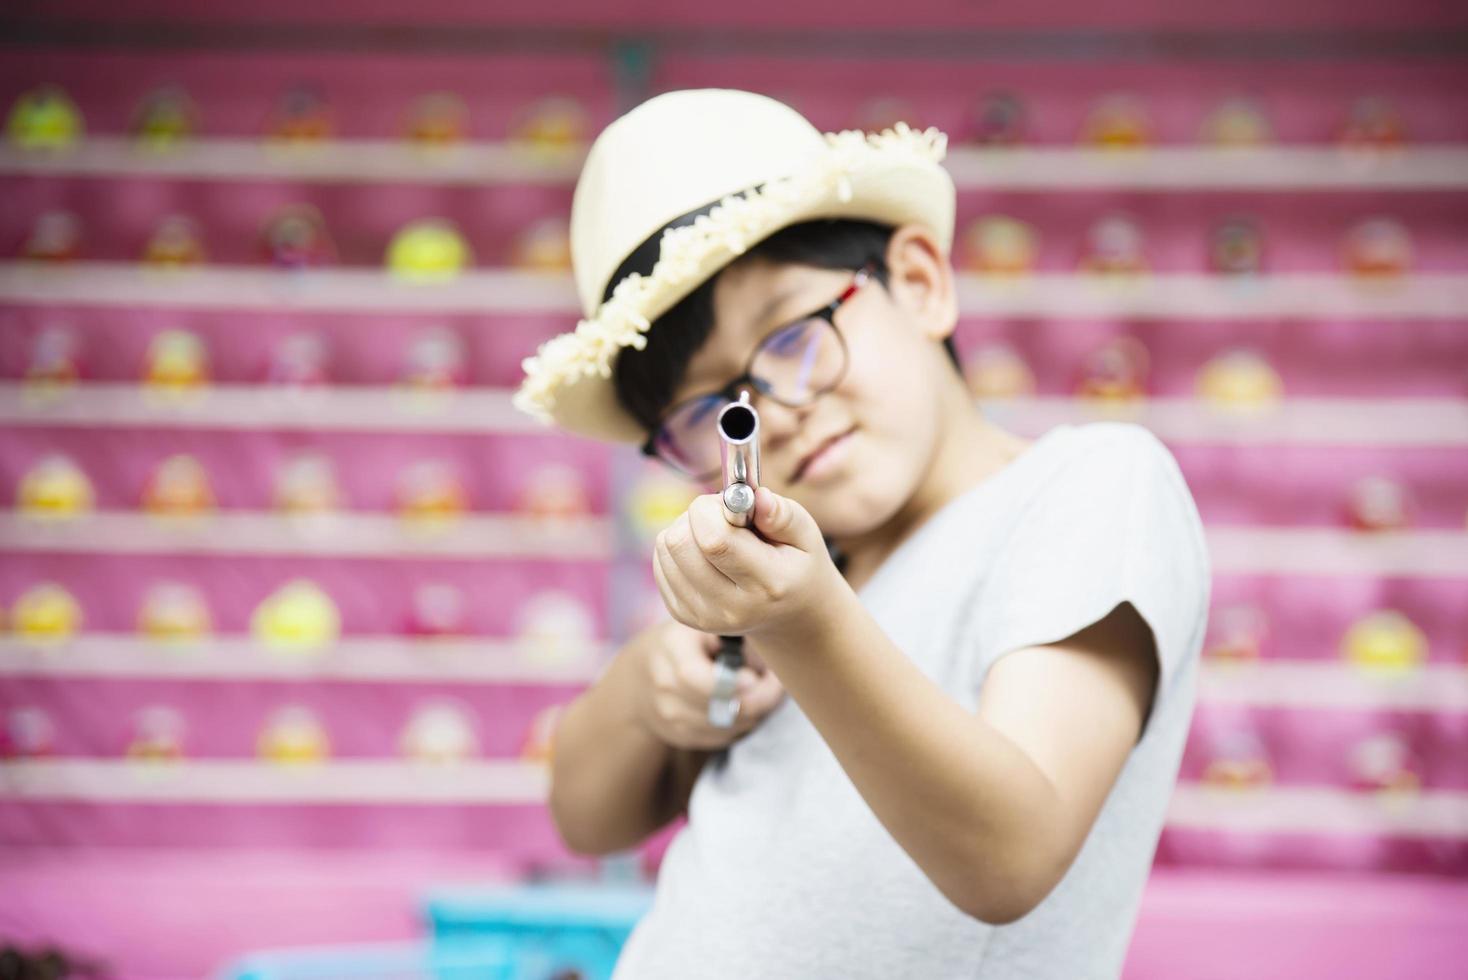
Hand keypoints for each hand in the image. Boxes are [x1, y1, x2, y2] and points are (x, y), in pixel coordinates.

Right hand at [632, 619, 784, 750]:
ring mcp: (671, 718)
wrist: (639, 676)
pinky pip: (723, 739)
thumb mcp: (701, 625)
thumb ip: (731, 634)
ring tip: (763, 691)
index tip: (754, 678)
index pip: (695, 677)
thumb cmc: (683, 643)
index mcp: (671, 651)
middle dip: (760, 700)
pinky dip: (741, 726)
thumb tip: (769, 650)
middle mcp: (666, 689)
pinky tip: (744, 705)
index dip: (730, 684)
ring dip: (755, 714)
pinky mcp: (680, 737)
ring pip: (729, 728)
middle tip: (776, 683)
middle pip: (721, 710)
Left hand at [653, 486, 839, 643]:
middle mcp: (731, 607)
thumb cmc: (797, 565)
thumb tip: (755, 496)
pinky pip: (660, 563)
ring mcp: (703, 616)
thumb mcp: (806, 535)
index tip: (728, 503)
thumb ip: (782, 514)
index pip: (714, 540)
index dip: (711, 509)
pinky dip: (677, 549)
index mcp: (768, 585)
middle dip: (696, 516)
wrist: (790, 615)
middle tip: (722, 518)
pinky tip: (705, 554)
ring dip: (685, 529)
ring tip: (716, 535)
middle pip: (680, 544)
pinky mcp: (683, 615)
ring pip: (665, 549)